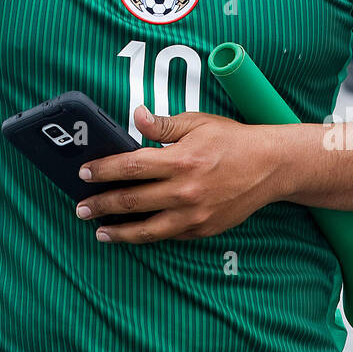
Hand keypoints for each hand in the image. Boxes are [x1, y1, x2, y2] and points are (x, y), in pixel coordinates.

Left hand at [75, 106, 287, 243]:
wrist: (271, 167)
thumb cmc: (232, 141)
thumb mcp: (197, 123)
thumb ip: (163, 126)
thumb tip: (136, 116)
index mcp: (181, 161)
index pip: (131, 167)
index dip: (103, 171)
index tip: (84, 173)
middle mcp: (185, 191)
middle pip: (132, 201)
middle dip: (101, 205)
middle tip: (81, 208)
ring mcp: (195, 215)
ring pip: (147, 230)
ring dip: (119, 232)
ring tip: (100, 231)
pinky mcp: (203, 230)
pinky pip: (169, 235)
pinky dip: (148, 235)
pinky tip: (133, 233)